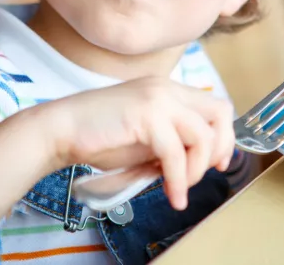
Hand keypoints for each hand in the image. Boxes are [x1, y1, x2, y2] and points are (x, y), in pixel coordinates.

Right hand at [39, 77, 234, 209]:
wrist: (60, 130)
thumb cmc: (99, 136)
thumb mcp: (146, 138)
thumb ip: (173, 141)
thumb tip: (198, 162)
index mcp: (167, 89)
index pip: (216, 106)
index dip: (223, 137)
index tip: (216, 164)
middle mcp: (167, 88)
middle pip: (220, 113)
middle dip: (219, 150)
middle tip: (201, 176)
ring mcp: (157, 98)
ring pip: (203, 136)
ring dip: (196, 170)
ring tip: (179, 189)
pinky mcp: (146, 114)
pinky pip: (177, 153)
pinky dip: (178, 180)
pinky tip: (172, 196)